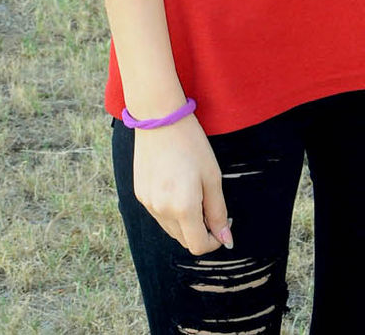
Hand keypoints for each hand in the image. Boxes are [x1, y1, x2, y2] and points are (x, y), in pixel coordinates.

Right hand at [132, 114, 233, 254]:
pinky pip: (158, 213)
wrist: (159, 120)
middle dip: (200, 229)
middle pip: (184, 239)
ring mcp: (147, 204)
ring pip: (170, 228)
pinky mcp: (139, 195)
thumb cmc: (192, 145)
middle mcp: (161, 211)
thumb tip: (226, 239)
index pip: (198, 245)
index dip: (214, 240)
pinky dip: (171, 209)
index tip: (223, 224)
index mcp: (183, 208)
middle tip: (210, 203)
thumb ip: (218, 211)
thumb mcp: (212, 176)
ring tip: (193, 190)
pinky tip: (177, 184)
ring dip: (185, 221)